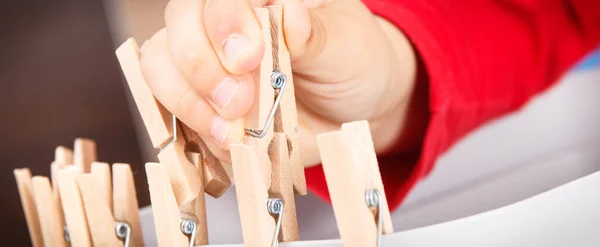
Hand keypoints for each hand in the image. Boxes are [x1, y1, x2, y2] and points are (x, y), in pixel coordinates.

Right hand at [139, 0, 417, 166]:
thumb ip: (315, 35)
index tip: (246, 58)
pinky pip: (171, 111)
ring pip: (160, 66)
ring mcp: (207, 62)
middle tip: (237, 101)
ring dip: (187, 101)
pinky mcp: (202, 103)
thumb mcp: (346, 47)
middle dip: (200, 66)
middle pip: (178, 24)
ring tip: (229, 130)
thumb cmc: (353, 64)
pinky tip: (225, 141)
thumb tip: (289, 16)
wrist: (353, 110)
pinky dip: (192, 129)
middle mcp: (223, 21)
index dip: (224, 22)